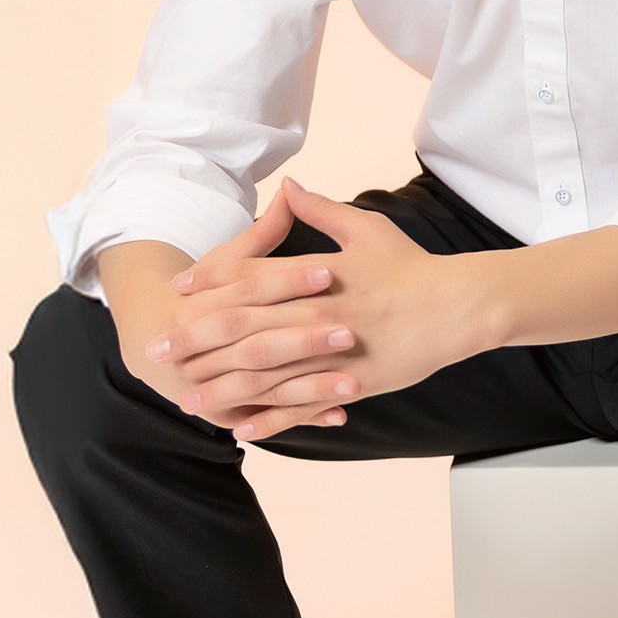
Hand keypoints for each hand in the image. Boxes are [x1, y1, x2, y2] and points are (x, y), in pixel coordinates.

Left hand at [142, 174, 485, 442]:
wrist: (458, 306)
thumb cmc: (410, 265)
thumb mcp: (365, 228)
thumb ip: (320, 211)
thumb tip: (288, 188)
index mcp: (317, 277)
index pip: (250, 279)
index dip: (209, 286)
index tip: (176, 295)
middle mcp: (317, 317)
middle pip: (244, 330)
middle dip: (197, 342)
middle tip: (159, 351)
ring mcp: (333, 356)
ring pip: (267, 376)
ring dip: (222, 390)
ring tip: (188, 401)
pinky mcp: (352, 384)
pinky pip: (303, 406)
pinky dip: (271, 419)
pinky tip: (242, 430)